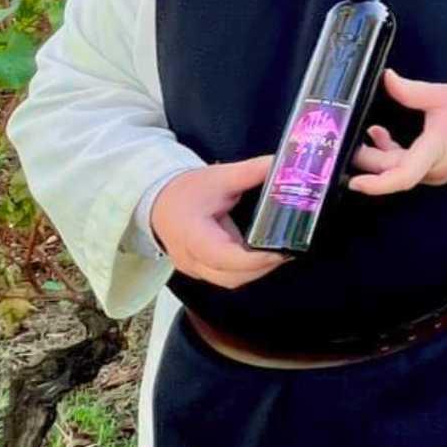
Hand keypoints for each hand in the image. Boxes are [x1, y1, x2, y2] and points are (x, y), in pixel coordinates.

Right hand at [150, 155, 289, 288]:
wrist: (159, 200)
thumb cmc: (185, 190)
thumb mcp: (220, 177)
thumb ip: (253, 171)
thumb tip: (282, 165)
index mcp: (192, 236)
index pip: (223, 257)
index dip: (254, 259)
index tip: (279, 251)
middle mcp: (191, 259)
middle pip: (231, 277)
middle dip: (262, 267)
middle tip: (288, 250)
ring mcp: (195, 268)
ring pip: (231, 281)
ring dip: (257, 271)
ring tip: (280, 252)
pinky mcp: (201, 269)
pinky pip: (227, 277)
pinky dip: (247, 269)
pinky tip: (264, 255)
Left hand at [348, 69, 446, 195]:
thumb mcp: (440, 95)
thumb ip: (409, 90)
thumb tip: (387, 78)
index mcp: (435, 150)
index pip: (403, 176)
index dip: (377, 183)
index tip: (356, 182)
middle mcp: (434, 169)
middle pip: (394, 171)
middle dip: (370, 158)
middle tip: (350, 142)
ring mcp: (436, 172)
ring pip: (401, 170)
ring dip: (381, 155)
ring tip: (369, 134)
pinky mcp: (437, 169)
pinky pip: (410, 168)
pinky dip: (394, 155)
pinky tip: (384, 137)